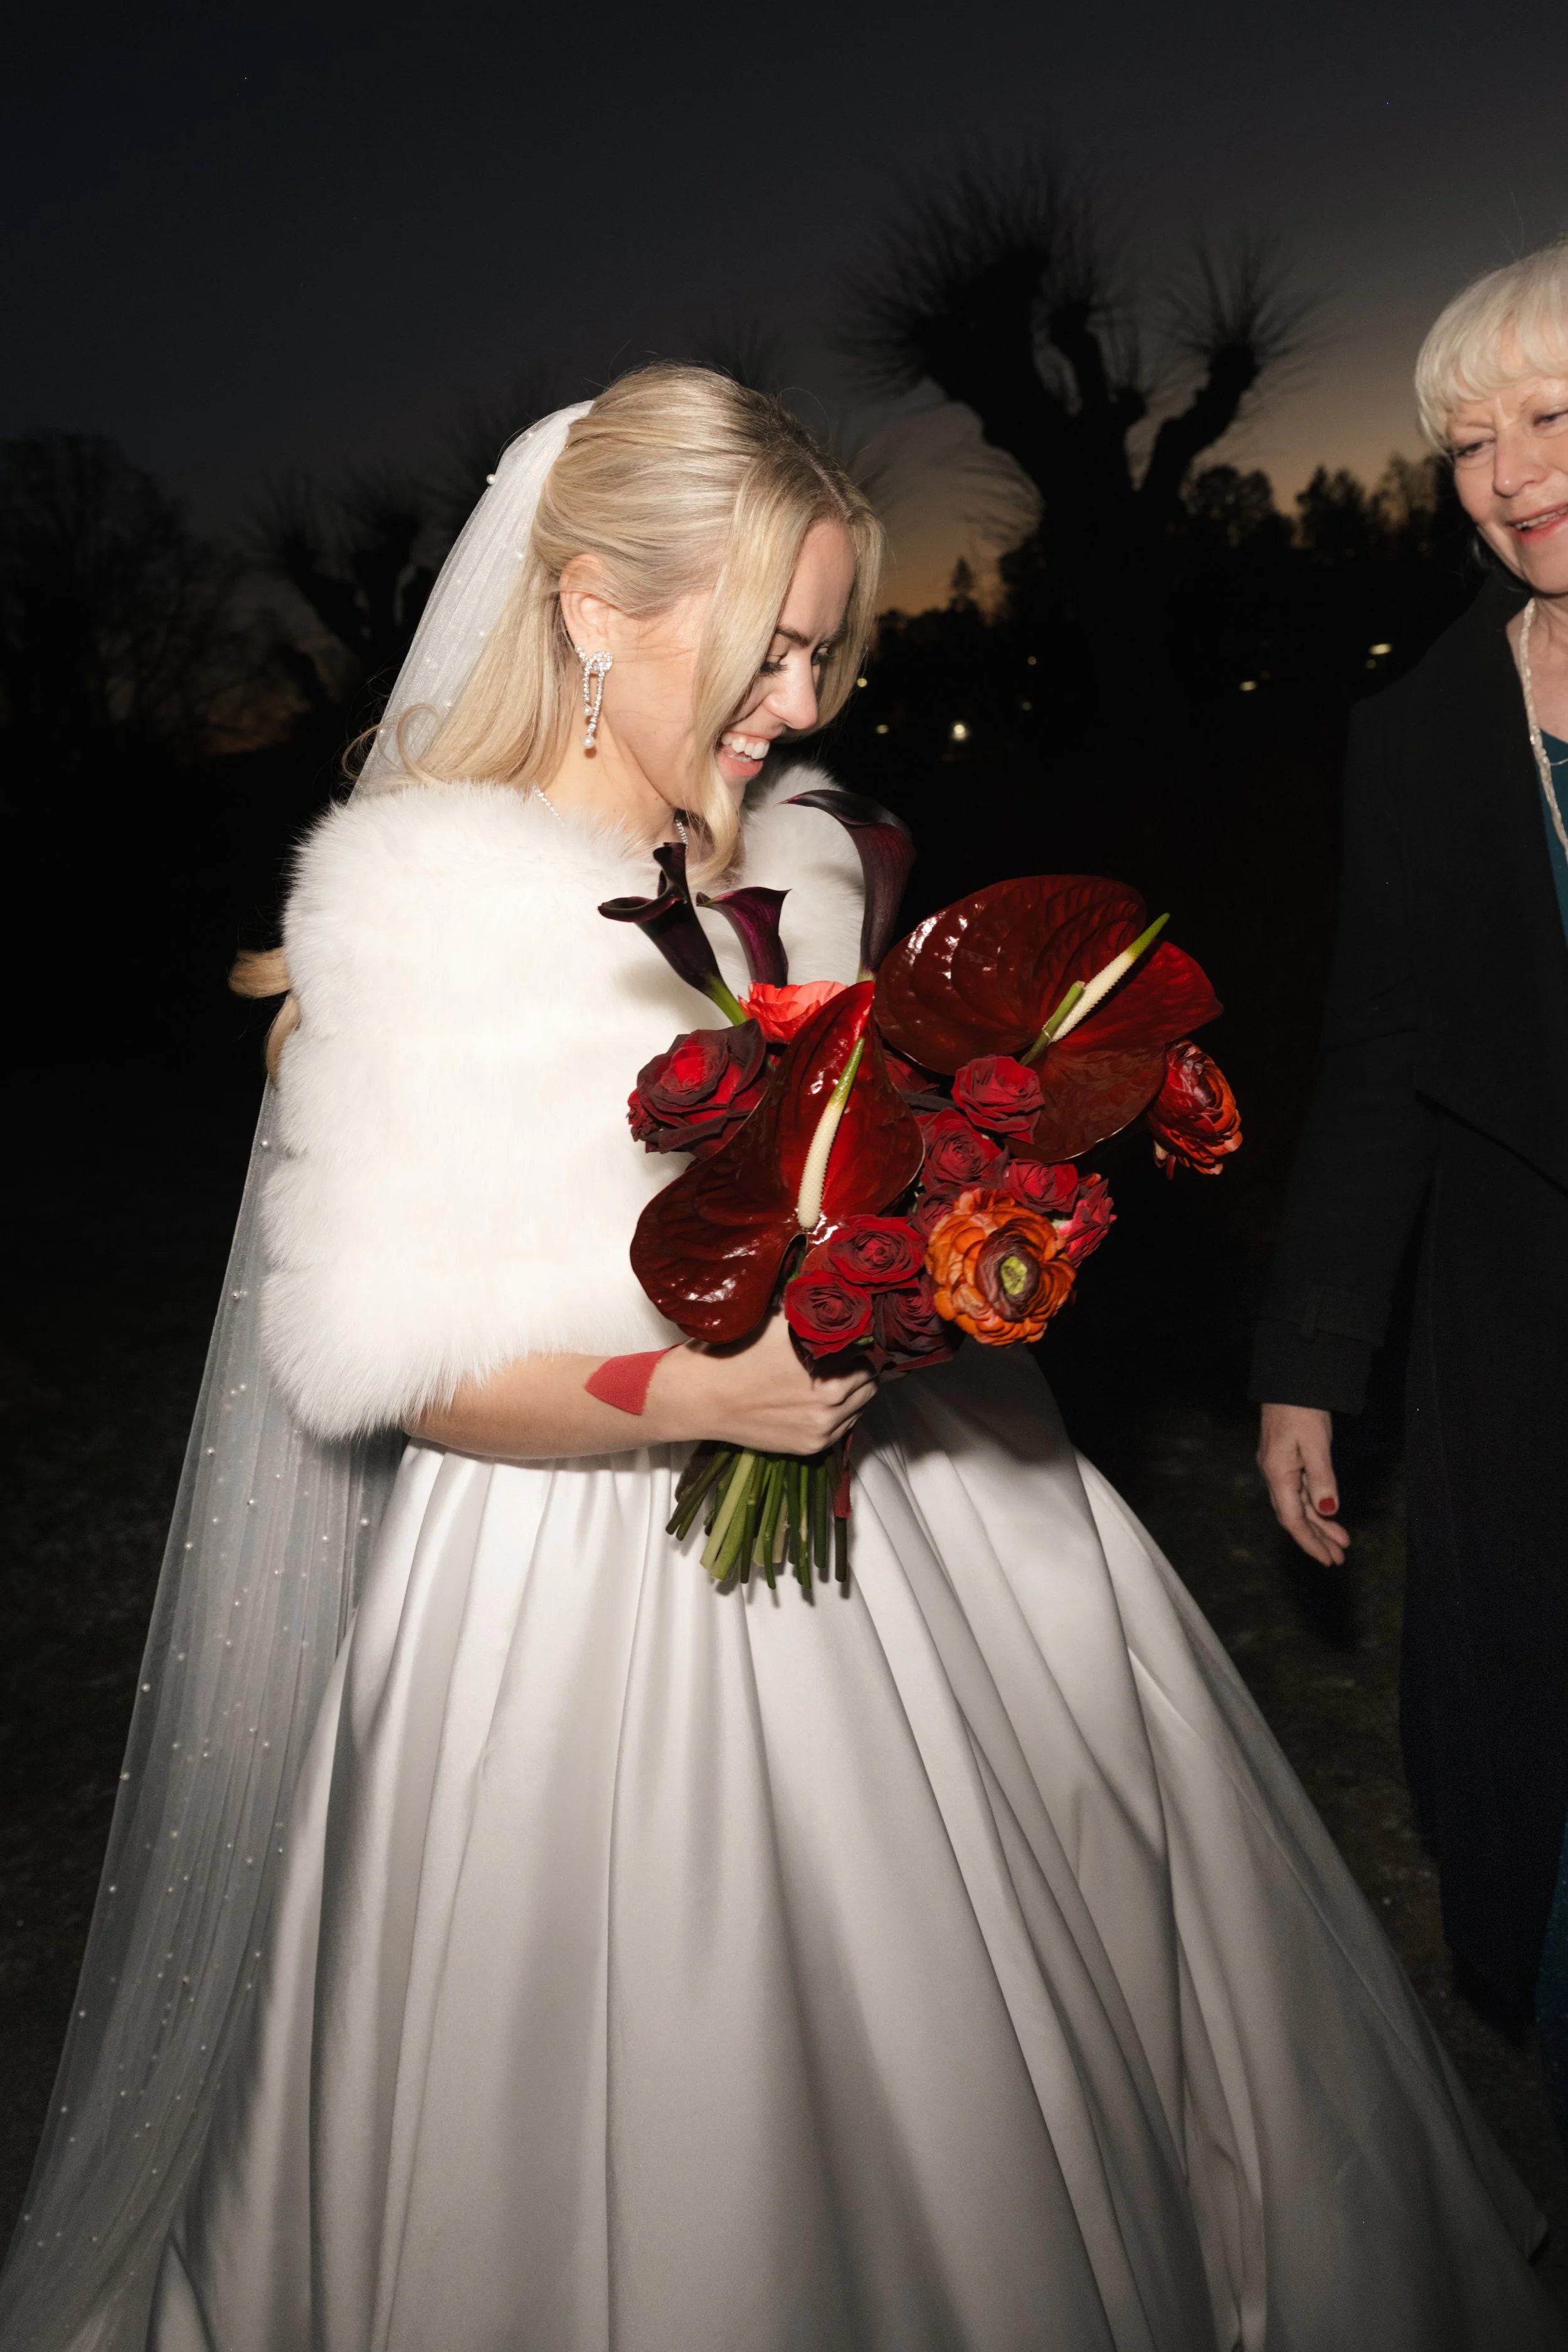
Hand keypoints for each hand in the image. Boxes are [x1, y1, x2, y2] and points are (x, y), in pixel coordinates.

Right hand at [652, 1314, 876, 1454]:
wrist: (700, 1397)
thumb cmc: (734, 1352)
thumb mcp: (777, 1319)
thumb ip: (812, 1315)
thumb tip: (839, 1299)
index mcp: (828, 1361)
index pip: (869, 1350)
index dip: (862, 1341)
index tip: (855, 1336)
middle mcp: (832, 1397)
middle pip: (870, 1380)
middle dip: (860, 1367)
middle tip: (845, 1357)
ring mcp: (823, 1426)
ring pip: (860, 1406)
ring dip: (852, 1392)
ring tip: (831, 1378)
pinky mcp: (811, 1446)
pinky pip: (843, 1427)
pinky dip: (839, 1413)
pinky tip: (817, 1399)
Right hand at [1257, 1402, 1349, 1567]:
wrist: (1290, 1380)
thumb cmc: (1302, 1409)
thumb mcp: (1316, 1443)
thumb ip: (1322, 1478)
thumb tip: (1327, 1510)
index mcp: (1278, 1474)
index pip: (1293, 1519)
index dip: (1311, 1542)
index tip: (1329, 1559)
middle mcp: (1274, 1474)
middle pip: (1295, 1516)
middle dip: (1316, 1539)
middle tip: (1338, 1558)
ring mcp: (1278, 1467)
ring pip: (1298, 1505)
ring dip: (1319, 1524)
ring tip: (1341, 1541)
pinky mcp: (1285, 1459)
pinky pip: (1300, 1491)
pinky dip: (1315, 1505)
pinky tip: (1328, 1512)